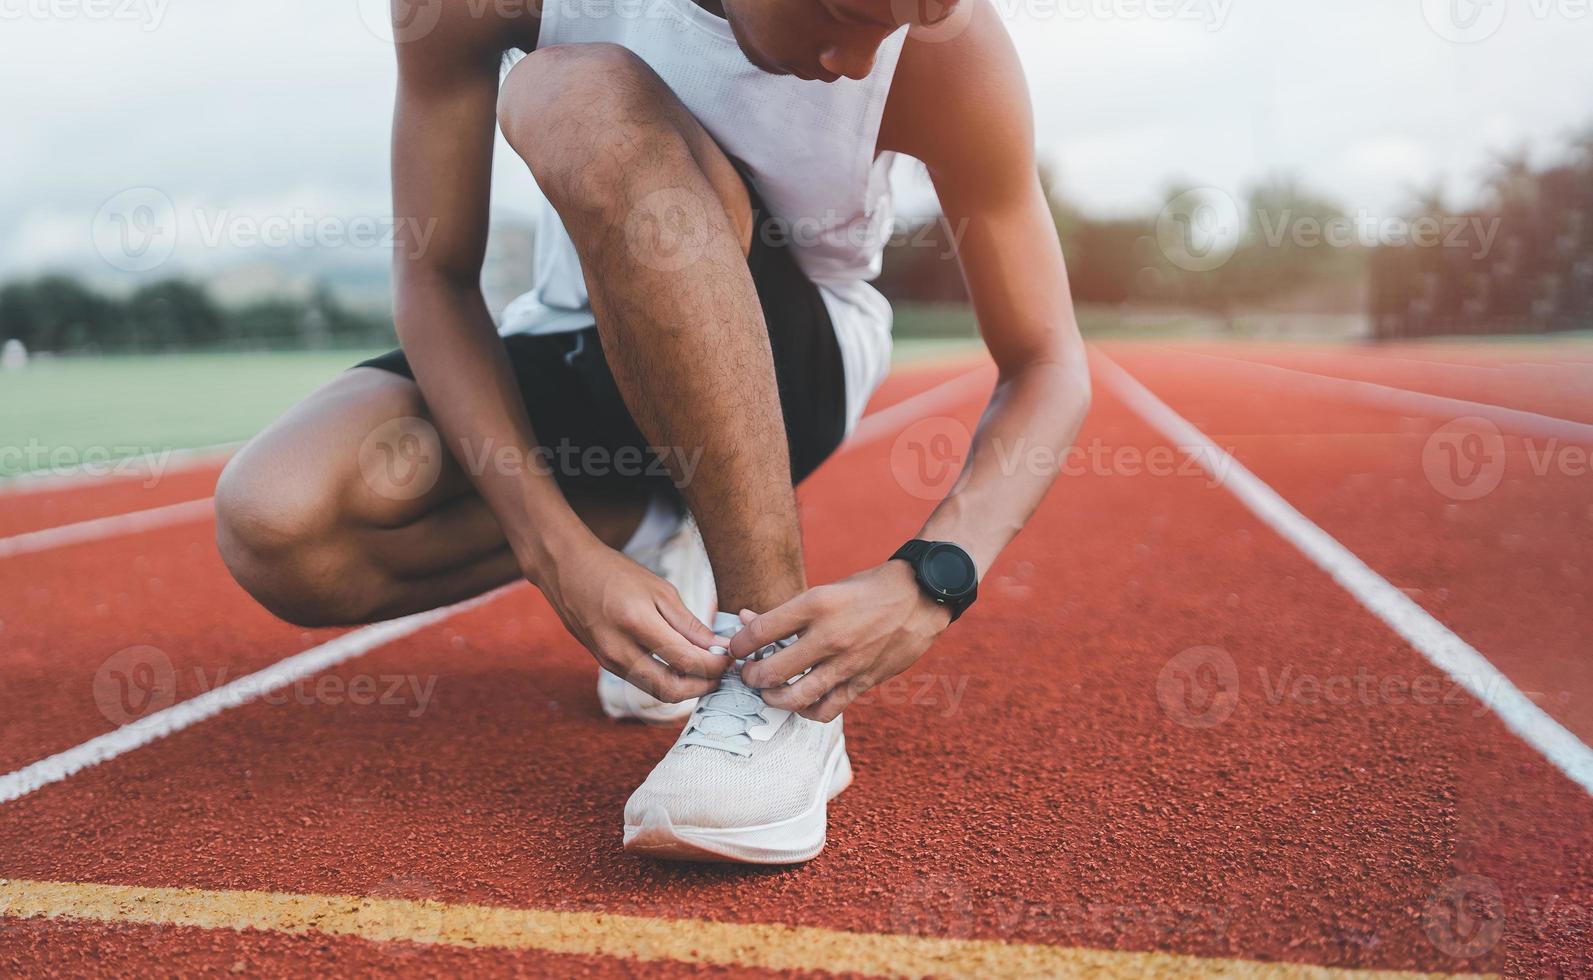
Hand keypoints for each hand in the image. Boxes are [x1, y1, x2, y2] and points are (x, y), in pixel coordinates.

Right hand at [529, 539, 726, 702]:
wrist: (567, 570)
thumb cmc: (616, 573)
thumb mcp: (660, 590)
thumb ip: (689, 624)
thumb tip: (718, 649)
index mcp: (636, 622)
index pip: (686, 660)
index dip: (714, 665)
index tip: (730, 657)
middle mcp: (620, 649)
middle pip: (671, 689)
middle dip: (702, 687)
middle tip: (721, 672)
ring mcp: (610, 661)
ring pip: (656, 691)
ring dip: (686, 688)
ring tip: (705, 670)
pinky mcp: (605, 664)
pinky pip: (643, 683)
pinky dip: (667, 680)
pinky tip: (681, 667)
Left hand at [727, 560, 951, 720]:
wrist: (921, 596)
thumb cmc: (868, 590)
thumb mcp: (825, 590)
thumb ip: (786, 612)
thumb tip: (744, 619)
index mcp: (816, 604)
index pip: (760, 632)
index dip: (738, 644)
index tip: (736, 648)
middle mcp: (829, 635)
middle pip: (770, 671)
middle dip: (750, 676)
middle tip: (748, 673)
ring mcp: (847, 662)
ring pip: (795, 697)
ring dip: (773, 698)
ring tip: (769, 691)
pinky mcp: (864, 681)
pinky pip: (827, 709)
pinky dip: (807, 711)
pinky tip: (802, 701)